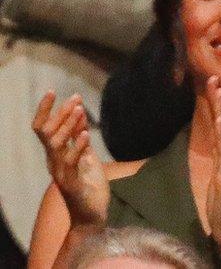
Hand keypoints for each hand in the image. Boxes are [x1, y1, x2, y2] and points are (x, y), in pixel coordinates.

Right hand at [32, 92, 108, 227]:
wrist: (92, 215)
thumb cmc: (89, 186)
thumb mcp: (86, 157)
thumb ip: (80, 139)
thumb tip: (79, 115)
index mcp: (56, 155)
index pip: (42, 129)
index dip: (45, 111)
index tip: (53, 91)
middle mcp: (54, 162)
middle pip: (46, 133)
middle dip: (59, 114)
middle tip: (74, 99)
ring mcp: (60, 173)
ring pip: (55, 146)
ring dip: (68, 126)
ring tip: (80, 111)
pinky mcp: (71, 184)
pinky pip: (71, 163)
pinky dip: (78, 146)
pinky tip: (87, 134)